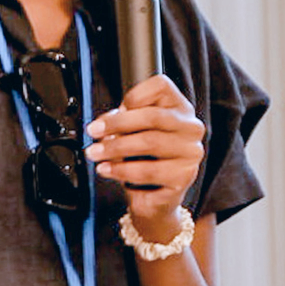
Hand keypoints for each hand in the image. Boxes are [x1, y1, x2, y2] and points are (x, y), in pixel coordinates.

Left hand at [84, 75, 205, 240]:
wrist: (154, 198)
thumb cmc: (143, 159)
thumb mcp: (132, 132)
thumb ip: (123, 120)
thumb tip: (106, 123)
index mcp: (180, 108)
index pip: (161, 87)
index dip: (134, 95)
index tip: (112, 110)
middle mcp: (191, 128)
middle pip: (153, 116)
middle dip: (117, 123)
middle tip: (93, 132)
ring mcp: (191, 153)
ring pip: (149, 143)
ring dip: (115, 148)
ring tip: (96, 154)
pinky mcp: (184, 177)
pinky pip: (148, 171)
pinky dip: (122, 170)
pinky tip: (108, 170)